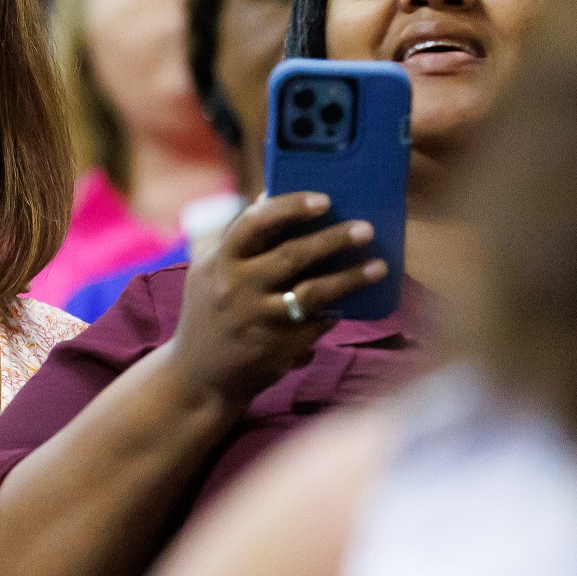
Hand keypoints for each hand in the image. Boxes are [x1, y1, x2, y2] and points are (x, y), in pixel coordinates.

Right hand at [164, 193, 386, 412]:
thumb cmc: (207, 315)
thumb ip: (234, 239)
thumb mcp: (206, 274)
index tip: (324, 200)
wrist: (197, 378)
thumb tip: (267, 197)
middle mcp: (236, 288)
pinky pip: (315, 323)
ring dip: (350, 278)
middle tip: (367, 229)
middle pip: (293, 255)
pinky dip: (332, 314)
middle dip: (334, 239)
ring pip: (313, 292)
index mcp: (219, 262)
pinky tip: (344, 308)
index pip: (255, 223)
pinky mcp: (275, 347)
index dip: (290, 207)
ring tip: (379, 267)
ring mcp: (257, 319)